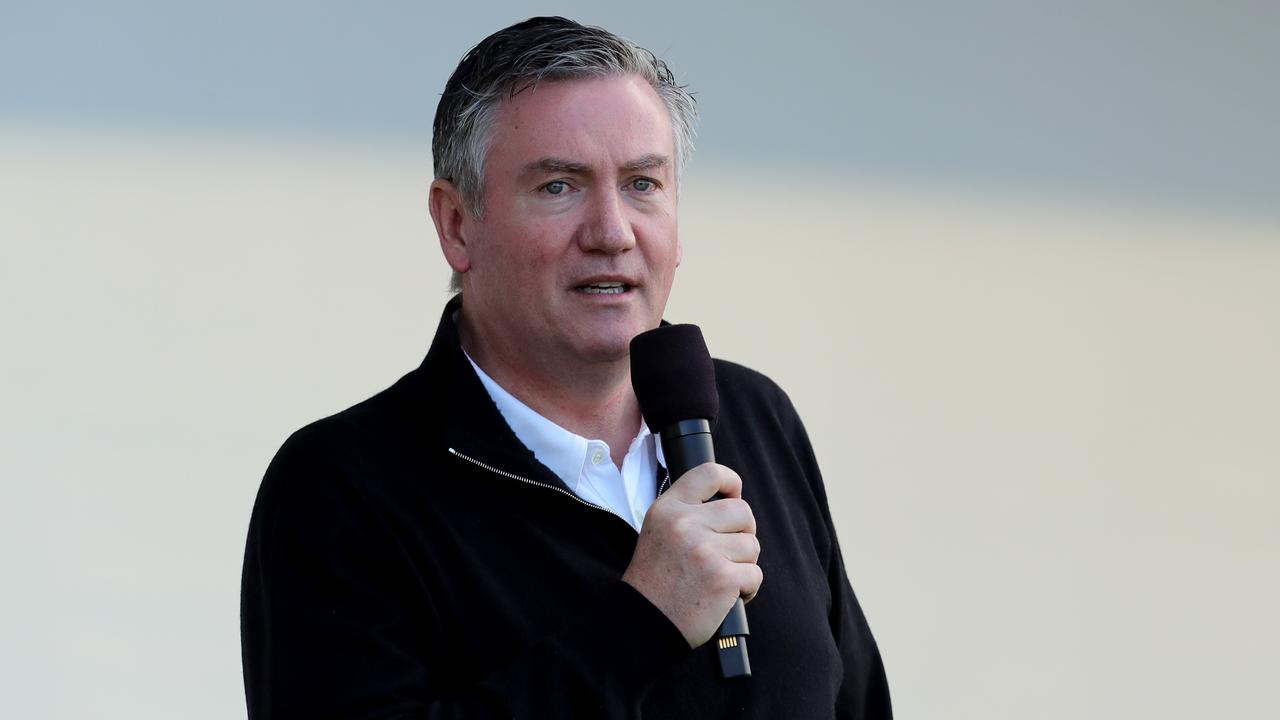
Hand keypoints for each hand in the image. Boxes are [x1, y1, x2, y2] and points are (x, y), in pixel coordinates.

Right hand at [622, 462, 761, 647]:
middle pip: (742, 512)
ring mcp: (704, 550)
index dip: (731, 482)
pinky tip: (726, 596)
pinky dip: (747, 588)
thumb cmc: (656, 580)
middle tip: (727, 552)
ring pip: (752, 545)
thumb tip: (734, 500)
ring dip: (743, 564)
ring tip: (720, 577)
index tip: (734, 494)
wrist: (643, 622)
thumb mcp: (659, 531)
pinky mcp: (722, 578)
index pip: (709, 474)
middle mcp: (685, 524)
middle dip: (743, 533)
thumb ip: (689, 512)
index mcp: (668, 508)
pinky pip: (755, 574)